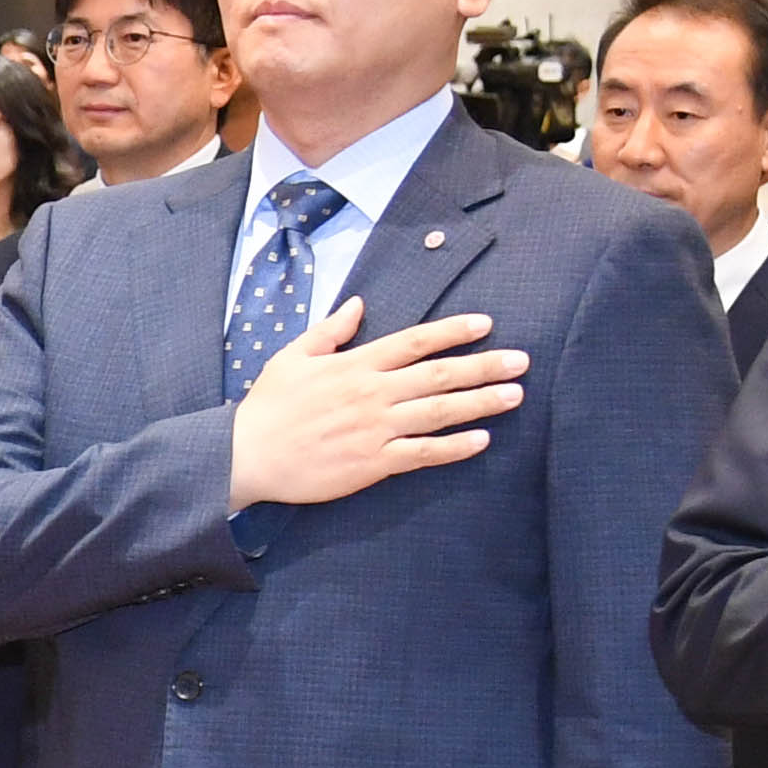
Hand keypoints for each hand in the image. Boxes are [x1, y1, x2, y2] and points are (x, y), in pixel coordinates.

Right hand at [229, 301, 520, 510]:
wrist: (245, 456)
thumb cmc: (267, 406)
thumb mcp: (292, 356)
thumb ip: (330, 331)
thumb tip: (358, 304)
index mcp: (355, 364)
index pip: (415, 341)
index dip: (453, 331)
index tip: (485, 325)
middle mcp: (372, 393)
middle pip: (439, 375)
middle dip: (484, 366)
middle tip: (521, 361)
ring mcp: (376, 429)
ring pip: (440, 412)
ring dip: (481, 402)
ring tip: (514, 395)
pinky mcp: (373, 463)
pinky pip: (424, 453)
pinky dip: (455, 447)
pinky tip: (482, 440)